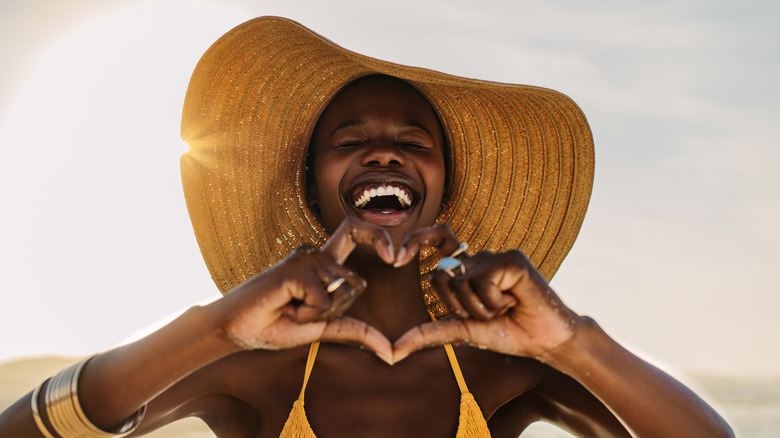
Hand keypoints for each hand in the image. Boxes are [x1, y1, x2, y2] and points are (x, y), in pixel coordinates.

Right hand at [213, 217, 395, 362]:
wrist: (237, 330)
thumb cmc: (276, 325)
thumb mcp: (323, 328)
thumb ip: (356, 332)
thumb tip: (391, 353)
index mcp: (323, 262)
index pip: (356, 232)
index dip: (378, 236)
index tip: (395, 257)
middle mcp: (316, 254)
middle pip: (356, 282)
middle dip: (337, 309)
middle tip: (303, 311)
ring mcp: (305, 257)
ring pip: (340, 293)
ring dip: (317, 313)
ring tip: (289, 308)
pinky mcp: (295, 268)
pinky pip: (322, 300)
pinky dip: (307, 313)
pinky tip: (284, 305)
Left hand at [393, 224, 582, 362]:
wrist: (543, 342)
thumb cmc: (506, 333)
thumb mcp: (461, 331)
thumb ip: (428, 334)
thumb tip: (392, 352)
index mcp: (467, 269)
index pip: (438, 239)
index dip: (417, 239)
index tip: (396, 258)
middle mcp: (479, 258)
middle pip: (441, 276)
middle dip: (459, 308)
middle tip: (488, 313)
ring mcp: (496, 256)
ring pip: (461, 282)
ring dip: (481, 308)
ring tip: (505, 308)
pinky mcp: (512, 258)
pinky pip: (482, 280)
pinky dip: (494, 302)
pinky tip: (515, 301)